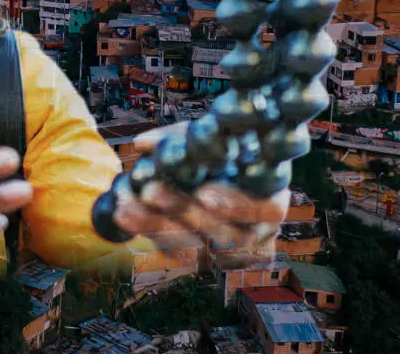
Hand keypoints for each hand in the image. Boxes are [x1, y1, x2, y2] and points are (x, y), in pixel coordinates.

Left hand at [111, 122, 291, 255]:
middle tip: (150, 190)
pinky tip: (125, 214)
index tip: (203, 193)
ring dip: (158, 226)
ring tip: (126, 205)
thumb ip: (179, 139)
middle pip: (225, 235)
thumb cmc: (219, 152)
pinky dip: (150, 231)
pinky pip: (179, 254)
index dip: (236, 205)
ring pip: (198, 249)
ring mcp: (233, 253)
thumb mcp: (207, 138)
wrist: (213, 176)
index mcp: (273, 197)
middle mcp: (259, 232)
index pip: (266, 210)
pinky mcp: (207, 261)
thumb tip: (143, 144)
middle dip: (185, 211)